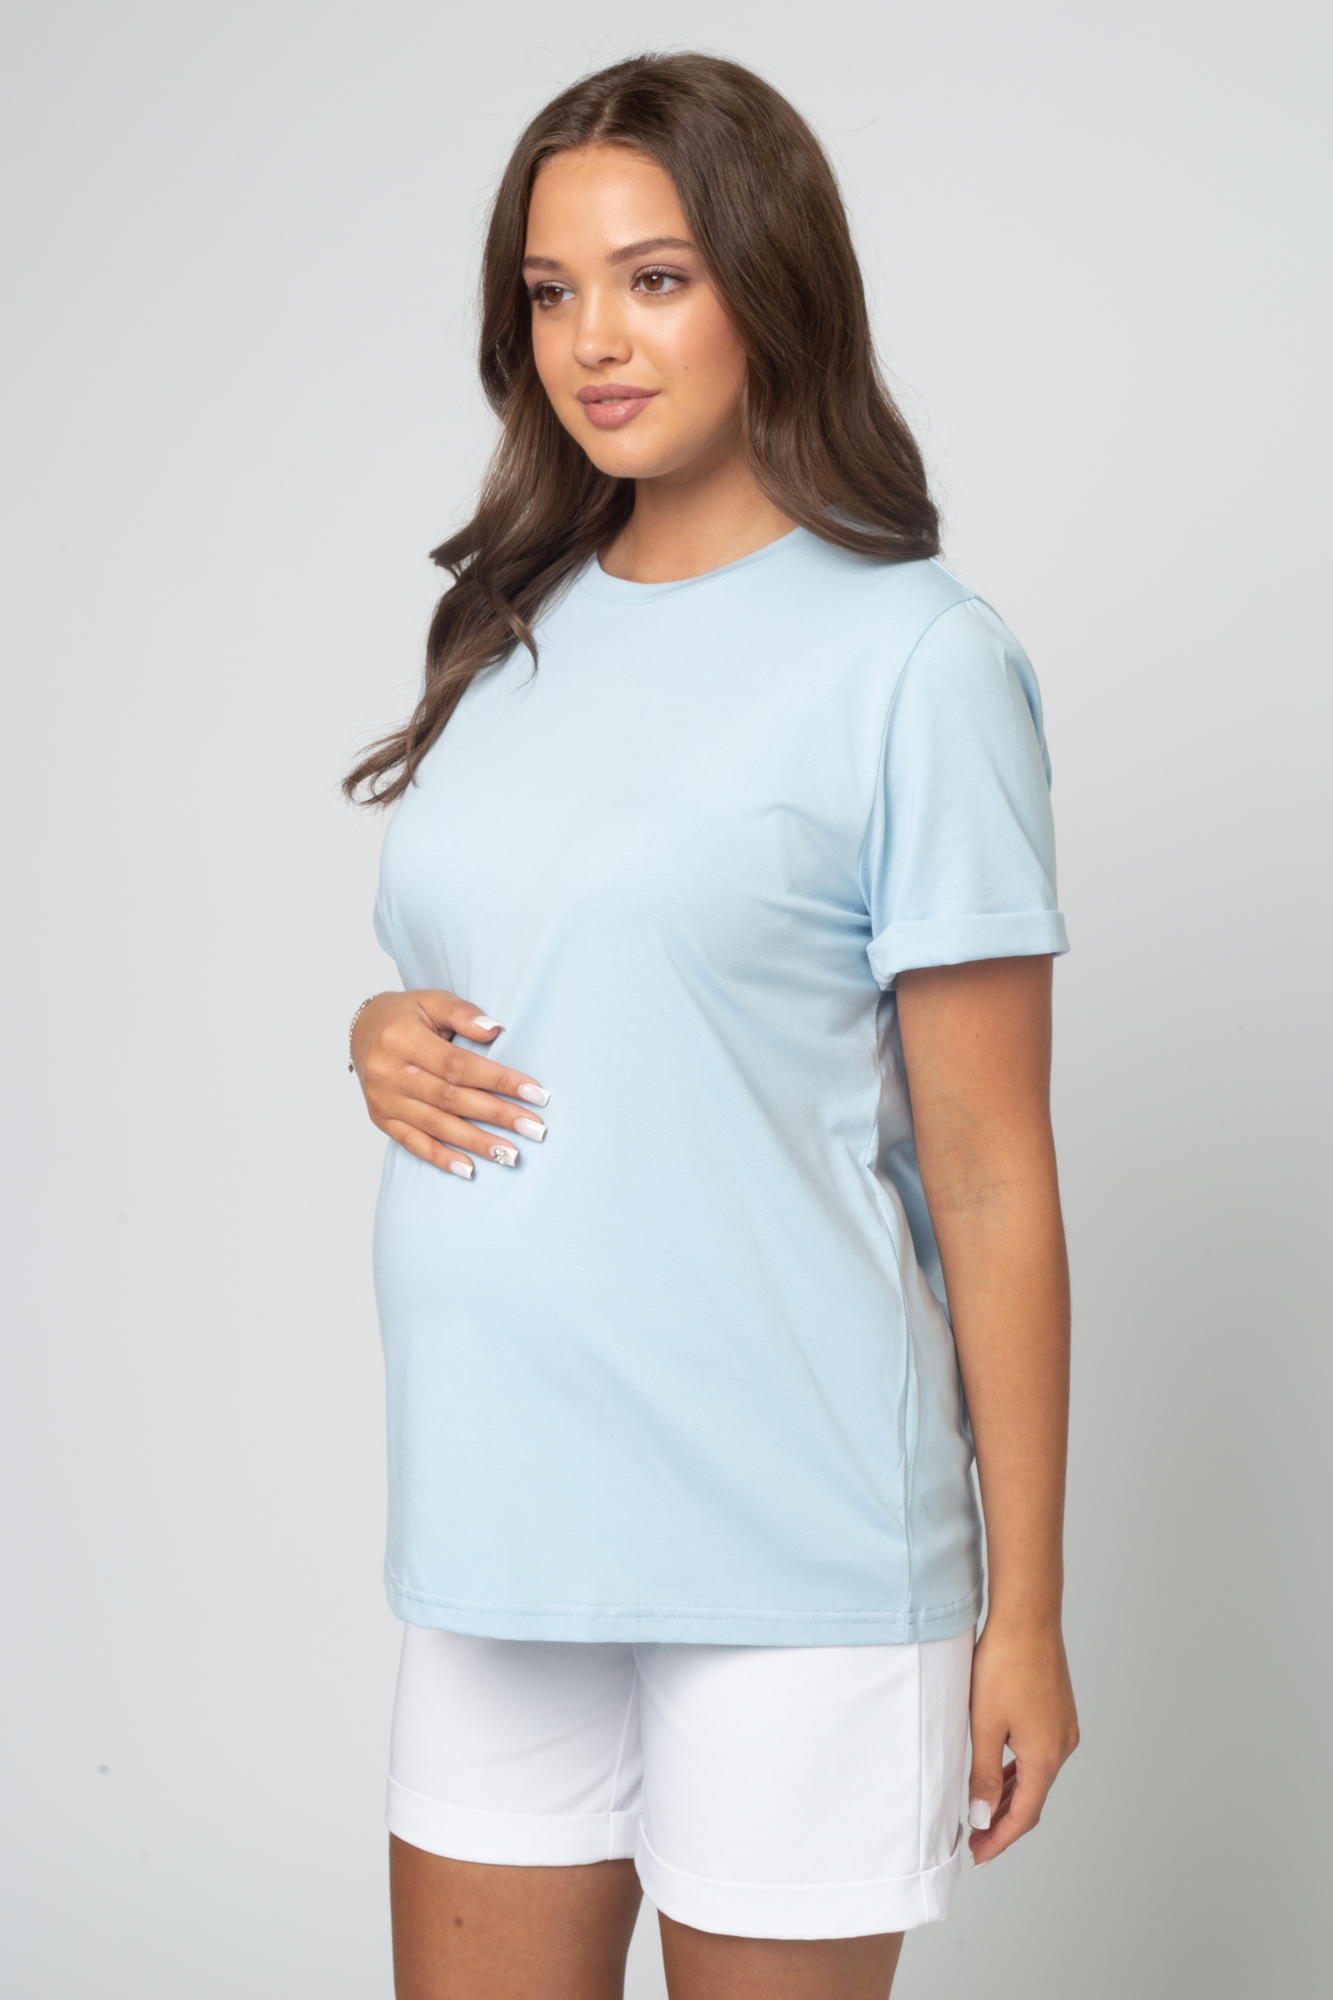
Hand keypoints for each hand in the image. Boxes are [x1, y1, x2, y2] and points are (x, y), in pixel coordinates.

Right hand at [351, 990, 549, 1176]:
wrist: (362, 1030)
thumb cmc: (407, 1015)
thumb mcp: (432, 1000)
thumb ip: (462, 1012)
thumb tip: (495, 1030)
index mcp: (402, 1038)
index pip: (458, 1065)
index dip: (497, 1080)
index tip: (534, 1093)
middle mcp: (389, 1072)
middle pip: (451, 1098)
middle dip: (497, 1115)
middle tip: (534, 1129)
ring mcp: (384, 1100)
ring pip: (436, 1125)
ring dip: (476, 1142)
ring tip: (510, 1154)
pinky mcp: (381, 1120)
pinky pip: (413, 1144)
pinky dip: (441, 1158)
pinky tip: (468, 1169)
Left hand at [966, 1615, 1078, 1864]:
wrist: (1028, 1616)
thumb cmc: (1003, 1665)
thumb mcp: (985, 1725)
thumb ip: (984, 1775)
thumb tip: (984, 1817)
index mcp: (1046, 1756)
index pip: (1023, 1815)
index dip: (999, 1838)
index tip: (977, 1855)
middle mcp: (1062, 1746)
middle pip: (1033, 1799)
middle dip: (1003, 1822)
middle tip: (976, 1840)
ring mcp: (1063, 1728)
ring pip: (1036, 1777)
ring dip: (1011, 1797)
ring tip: (983, 1812)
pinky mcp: (1058, 1712)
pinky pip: (1038, 1755)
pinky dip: (1019, 1771)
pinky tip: (1001, 1773)